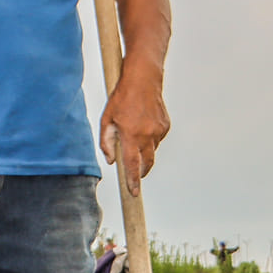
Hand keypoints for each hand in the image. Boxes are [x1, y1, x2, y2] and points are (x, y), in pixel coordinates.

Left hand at [98, 65, 169, 196]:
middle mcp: (147, 135)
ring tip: (134, 133)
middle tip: (134, 173)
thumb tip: (111, 161)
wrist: (143, 79)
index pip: (132, 165)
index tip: (134, 194)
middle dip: (140, 171)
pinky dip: (149, 139)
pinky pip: (157, 140)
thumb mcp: (106, 119)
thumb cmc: (121, 97)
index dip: (132, 181)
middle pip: (146, 164)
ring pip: (152, 151)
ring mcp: (159, 131)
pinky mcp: (166, 126)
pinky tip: (143, 125)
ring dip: (144, 151)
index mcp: (130, 134)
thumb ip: (106, 142)